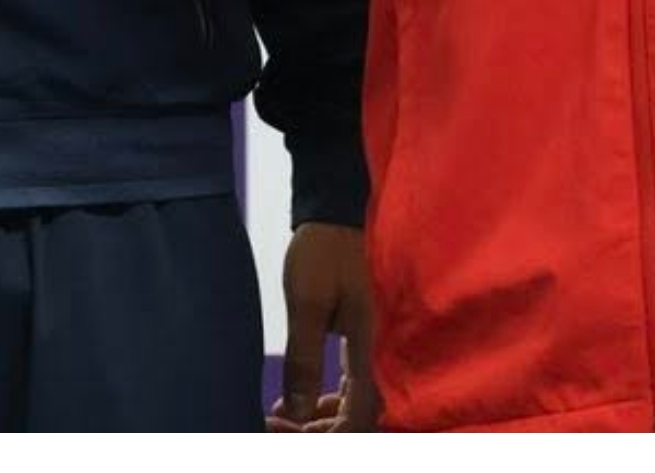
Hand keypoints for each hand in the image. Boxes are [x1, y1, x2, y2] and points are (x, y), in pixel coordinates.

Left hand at [268, 222, 379, 430]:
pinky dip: (325, 402)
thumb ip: (303, 358)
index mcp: (373, 352)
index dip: (322, 435)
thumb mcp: (306, 304)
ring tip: (280, 416)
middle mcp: (380, 360)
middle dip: (316, 430)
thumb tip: (294, 408)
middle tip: (273, 424)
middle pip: (358, 420)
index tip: (282, 429)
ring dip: (319, 419)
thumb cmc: (323, 255)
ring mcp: (373, 355)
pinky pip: (350, 390)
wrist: (334, 220)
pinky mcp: (361, 348)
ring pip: (354, 408)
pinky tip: (296, 402)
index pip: (358, 419)